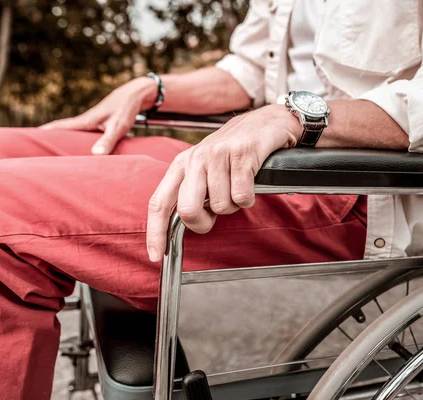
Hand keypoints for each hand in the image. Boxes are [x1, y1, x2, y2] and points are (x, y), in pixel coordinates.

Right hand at [40, 77, 157, 154]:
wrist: (137, 94)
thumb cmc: (127, 109)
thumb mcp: (119, 126)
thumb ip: (108, 141)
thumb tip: (95, 156)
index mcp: (86, 121)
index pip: (60, 128)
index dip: (44, 133)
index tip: (25, 139)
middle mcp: (86, 122)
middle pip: (63, 131)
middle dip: (48, 139)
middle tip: (31, 150)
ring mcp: (92, 123)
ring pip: (74, 134)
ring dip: (63, 142)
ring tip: (50, 154)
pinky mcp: (100, 126)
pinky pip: (85, 136)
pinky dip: (78, 143)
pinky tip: (78, 151)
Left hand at [146, 104, 301, 261]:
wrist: (267, 122)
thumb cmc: (235, 152)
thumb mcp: (206, 168)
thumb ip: (193, 192)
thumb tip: (187, 224)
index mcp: (182, 164)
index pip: (159, 202)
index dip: (155, 232)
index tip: (156, 255)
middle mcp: (195, 158)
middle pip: (188, 210)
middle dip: (204, 222)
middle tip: (216, 216)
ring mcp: (217, 155)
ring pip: (221, 207)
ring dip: (234, 205)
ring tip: (239, 186)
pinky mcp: (241, 154)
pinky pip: (242, 197)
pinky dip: (249, 198)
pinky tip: (251, 181)